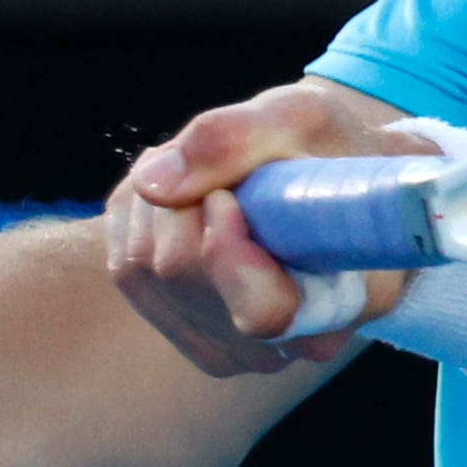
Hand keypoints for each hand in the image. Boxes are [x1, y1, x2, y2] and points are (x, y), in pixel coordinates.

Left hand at [108, 81, 429, 373]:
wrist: (330, 186)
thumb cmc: (331, 151)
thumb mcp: (303, 117)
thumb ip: (234, 139)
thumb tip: (153, 183)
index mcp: (340, 303)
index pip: (264, 311)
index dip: (225, 249)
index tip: (224, 194)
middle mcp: (283, 347)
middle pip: (182, 275)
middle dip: (182, 198)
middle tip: (219, 162)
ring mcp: (230, 349)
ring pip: (143, 270)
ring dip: (155, 201)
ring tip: (203, 171)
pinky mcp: (187, 333)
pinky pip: (126, 270)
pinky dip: (137, 216)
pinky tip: (178, 193)